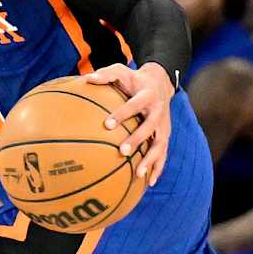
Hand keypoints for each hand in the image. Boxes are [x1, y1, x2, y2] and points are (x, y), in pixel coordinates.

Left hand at [86, 61, 174, 184]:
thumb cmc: (134, 79)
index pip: (134, 105)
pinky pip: (163, 154)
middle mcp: (158, 111)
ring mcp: (164, 125)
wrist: (160, 82)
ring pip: (160, 144)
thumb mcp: (121, 70)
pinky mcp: (165, 136)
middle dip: (137, 139)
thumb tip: (87, 78)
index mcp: (147, 95)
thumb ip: (106, 74)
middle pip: (149, 127)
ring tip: (138, 174)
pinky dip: (158, 168)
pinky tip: (149, 183)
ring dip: (150, 160)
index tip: (107, 125)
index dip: (122, 114)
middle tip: (122, 151)